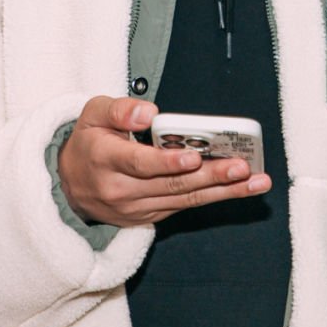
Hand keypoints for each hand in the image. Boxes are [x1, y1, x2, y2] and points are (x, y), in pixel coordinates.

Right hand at [57, 96, 271, 227]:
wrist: (71, 185)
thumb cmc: (89, 141)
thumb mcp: (93, 114)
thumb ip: (120, 109)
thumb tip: (149, 113)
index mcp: (104, 159)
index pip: (139, 163)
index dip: (167, 162)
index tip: (193, 157)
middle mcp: (120, 190)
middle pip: (171, 185)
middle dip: (210, 176)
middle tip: (241, 167)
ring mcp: (136, 208)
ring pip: (184, 200)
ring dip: (223, 191)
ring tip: (255, 181)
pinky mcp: (150, 216)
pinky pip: (185, 207)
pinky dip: (214, 197)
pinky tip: (241, 188)